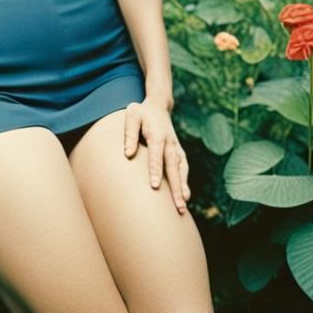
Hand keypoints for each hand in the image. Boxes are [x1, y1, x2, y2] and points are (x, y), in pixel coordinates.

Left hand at [123, 99, 190, 214]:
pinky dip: (185, 181)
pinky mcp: (178, 152)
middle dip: (176, 187)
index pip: (156, 155)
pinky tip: (185, 196)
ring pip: (181, 170)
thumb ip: (130, 133)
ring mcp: (176, 148)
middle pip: (173, 168)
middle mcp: (170, 143)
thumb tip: (127, 154)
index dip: (155, 170)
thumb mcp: (132, 115)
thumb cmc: (141, 112)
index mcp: (157, 135)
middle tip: (177, 206)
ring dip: (182, 188)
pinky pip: (183, 168)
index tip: (154, 186)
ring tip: (182, 206)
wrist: (158, 106)